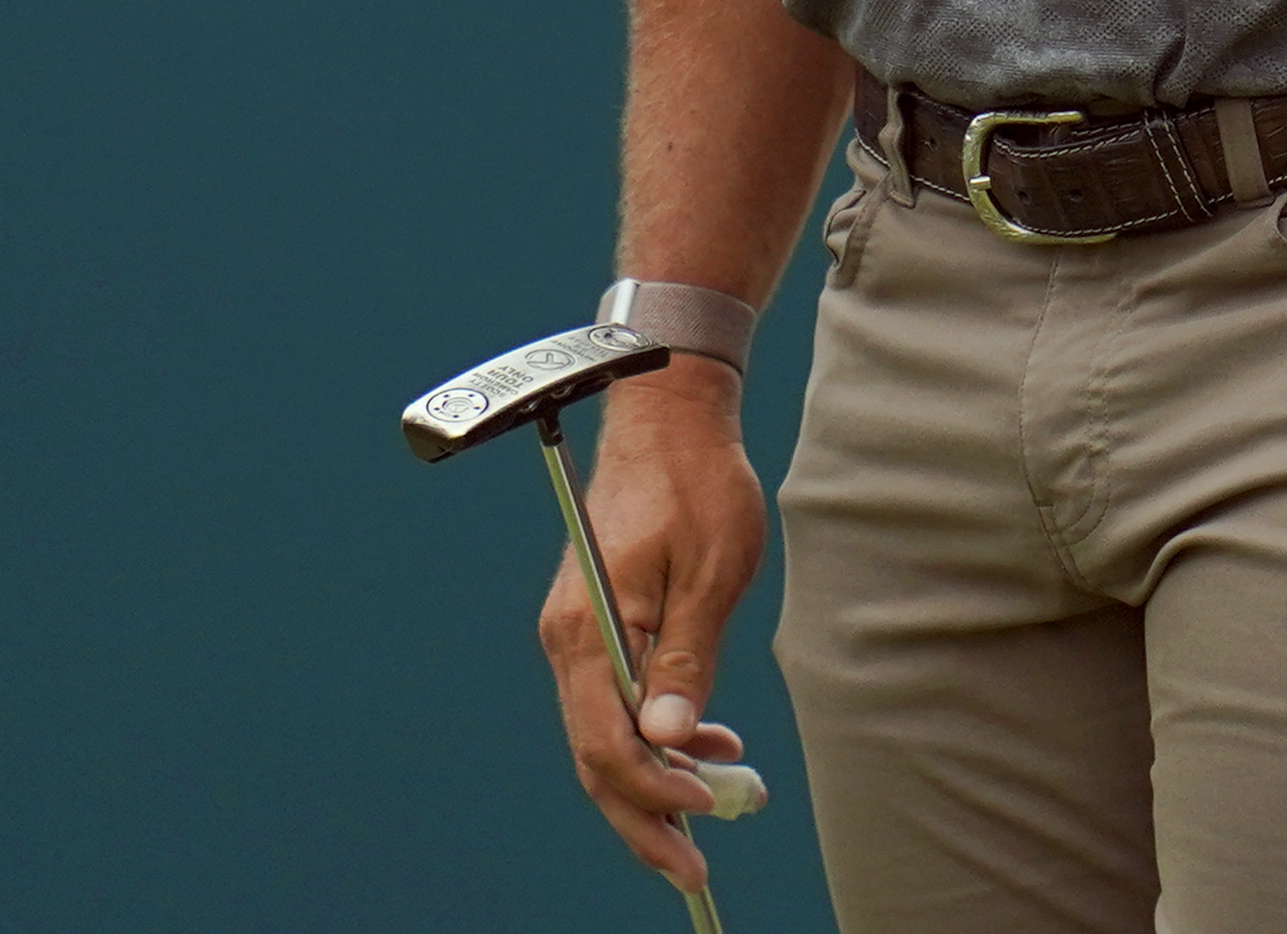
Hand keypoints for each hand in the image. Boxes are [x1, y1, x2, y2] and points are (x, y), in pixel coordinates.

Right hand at [533, 362, 768, 891]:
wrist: (670, 416)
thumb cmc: (697, 483)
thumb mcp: (712, 572)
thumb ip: (688, 658)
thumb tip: (670, 738)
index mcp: (589, 629)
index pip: (607, 741)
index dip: (652, 793)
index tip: (703, 819)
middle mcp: (570, 639)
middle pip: (597, 754)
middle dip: (644, 817)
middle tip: (693, 870)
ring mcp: (581, 633)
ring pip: (607, 733)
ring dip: (655, 779)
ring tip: (715, 813)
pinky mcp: (602, 624)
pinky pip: (619, 699)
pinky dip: (659, 735)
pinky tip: (709, 750)